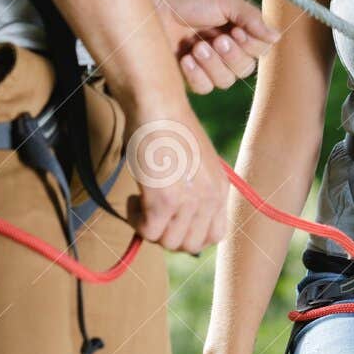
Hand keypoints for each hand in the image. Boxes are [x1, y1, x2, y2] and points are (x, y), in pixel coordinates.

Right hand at [122, 98, 229, 254]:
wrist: (158, 107)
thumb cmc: (171, 129)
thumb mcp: (197, 164)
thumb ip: (197, 191)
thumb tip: (178, 218)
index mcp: (220, 189)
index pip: (215, 236)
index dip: (191, 235)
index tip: (174, 221)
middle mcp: (210, 198)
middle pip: (191, 245)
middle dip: (168, 236)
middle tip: (153, 214)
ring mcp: (189, 201)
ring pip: (168, 243)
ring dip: (150, 228)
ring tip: (141, 202)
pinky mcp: (164, 201)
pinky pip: (148, 232)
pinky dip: (136, 221)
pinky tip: (134, 198)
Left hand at [151, 0, 280, 94]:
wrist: (154, 0)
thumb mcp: (225, 1)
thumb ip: (252, 18)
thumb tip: (277, 37)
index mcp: (239, 29)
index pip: (261, 50)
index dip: (251, 45)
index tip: (237, 30)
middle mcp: (226, 49)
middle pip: (245, 69)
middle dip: (232, 56)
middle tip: (217, 39)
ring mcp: (207, 64)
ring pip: (225, 82)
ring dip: (214, 65)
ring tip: (197, 46)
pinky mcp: (188, 75)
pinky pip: (204, 88)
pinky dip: (197, 75)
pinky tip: (186, 58)